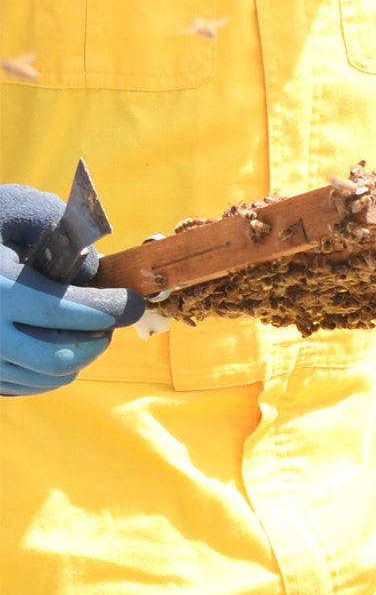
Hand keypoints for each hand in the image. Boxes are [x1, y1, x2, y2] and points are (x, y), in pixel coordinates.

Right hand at [0, 185, 144, 395]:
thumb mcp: (23, 210)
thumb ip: (63, 234)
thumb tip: (98, 274)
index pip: (56, 310)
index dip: (104, 310)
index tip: (132, 302)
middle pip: (55, 358)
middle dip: (96, 341)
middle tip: (112, 322)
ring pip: (46, 377)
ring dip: (80, 356)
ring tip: (90, 329)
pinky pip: (28, 384)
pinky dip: (56, 370)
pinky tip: (64, 343)